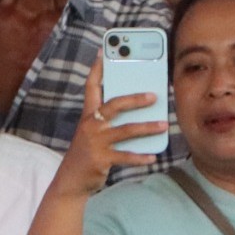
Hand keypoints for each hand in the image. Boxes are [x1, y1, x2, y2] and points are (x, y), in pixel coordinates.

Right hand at [57, 58, 167, 197]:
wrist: (70, 182)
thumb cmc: (86, 155)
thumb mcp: (93, 134)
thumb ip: (109, 121)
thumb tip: (138, 112)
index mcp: (88, 116)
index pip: (91, 87)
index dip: (97, 69)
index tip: (104, 52)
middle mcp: (91, 126)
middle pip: (114, 105)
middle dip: (135, 99)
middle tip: (154, 95)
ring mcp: (96, 143)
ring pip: (125, 131)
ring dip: (147, 128)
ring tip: (163, 125)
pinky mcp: (101, 160)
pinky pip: (125, 157)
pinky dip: (140, 157)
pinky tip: (152, 156)